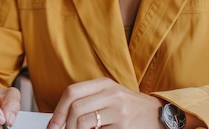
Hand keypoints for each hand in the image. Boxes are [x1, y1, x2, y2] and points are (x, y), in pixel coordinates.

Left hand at [46, 77, 163, 128]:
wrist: (155, 114)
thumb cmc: (128, 106)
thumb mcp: (109, 94)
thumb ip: (88, 99)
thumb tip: (60, 117)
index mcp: (104, 83)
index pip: (72, 92)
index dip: (58, 110)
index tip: (53, 124)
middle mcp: (112, 94)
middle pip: (75, 108)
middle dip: (65, 125)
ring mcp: (119, 110)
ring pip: (84, 122)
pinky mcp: (123, 126)